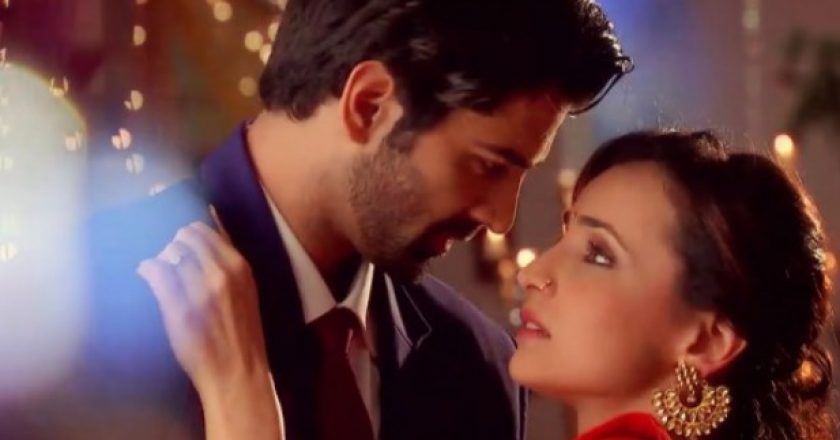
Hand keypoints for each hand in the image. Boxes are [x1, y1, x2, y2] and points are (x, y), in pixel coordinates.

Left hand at [137, 207, 282, 439]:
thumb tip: (211, 215)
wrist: (236, 370)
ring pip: (170, 252)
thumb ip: (228, 258)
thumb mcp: (245, 288)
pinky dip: (148, 268)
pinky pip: (155, 271)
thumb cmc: (241, 330)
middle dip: (175, 245)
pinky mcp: (178, 307)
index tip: (184, 245)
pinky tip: (147, 274)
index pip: (206, 230)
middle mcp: (221, 273)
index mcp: (239, 267)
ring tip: (164, 273)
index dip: (190, 236)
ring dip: (162, 258)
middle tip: (173, 261)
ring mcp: (199, 290)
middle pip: (185, 236)